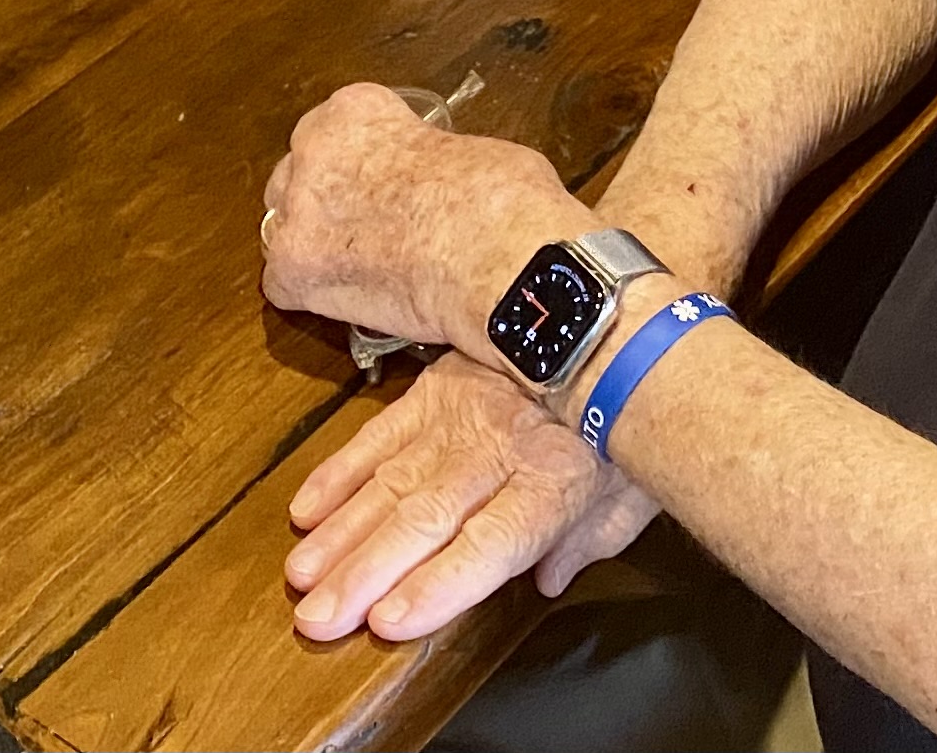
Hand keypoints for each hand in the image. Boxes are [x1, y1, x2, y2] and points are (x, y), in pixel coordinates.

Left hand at [260, 82, 587, 354]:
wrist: (495, 258)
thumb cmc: (499, 202)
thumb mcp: (465, 148)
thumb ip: (426, 157)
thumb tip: (433, 183)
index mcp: (357, 110)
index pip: (335, 127)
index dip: (360, 163)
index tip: (382, 184)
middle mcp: (315, 149)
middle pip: (299, 173)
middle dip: (327, 200)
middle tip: (368, 227)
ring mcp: (297, 209)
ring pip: (283, 224)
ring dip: (314, 243)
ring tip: (361, 267)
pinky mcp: (292, 268)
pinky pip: (284, 284)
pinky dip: (312, 295)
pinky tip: (352, 300)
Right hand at [284, 354, 656, 641]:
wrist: (614, 316)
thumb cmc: (630, 417)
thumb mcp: (635, 485)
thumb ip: (593, 538)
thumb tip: (552, 582)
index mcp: (553, 481)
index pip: (491, 542)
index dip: (439, 583)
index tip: (389, 620)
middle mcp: (499, 449)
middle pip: (426, 519)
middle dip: (364, 572)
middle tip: (317, 617)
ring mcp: (461, 415)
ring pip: (393, 481)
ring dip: (341, 532)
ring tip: (301, 575)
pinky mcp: (436, 387)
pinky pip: (381, 433)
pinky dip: (341, 472)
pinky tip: (307, 509)